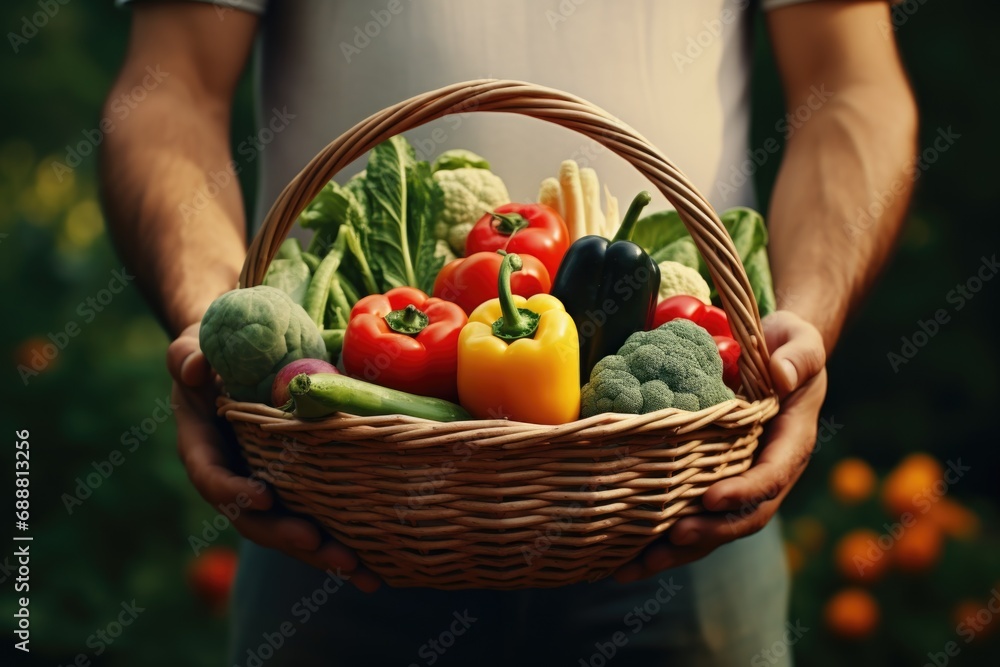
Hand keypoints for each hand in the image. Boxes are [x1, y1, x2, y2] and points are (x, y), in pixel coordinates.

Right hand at [167, 322, 380, 591]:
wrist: (237, 363)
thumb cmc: (213, 353)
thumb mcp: (194, 349)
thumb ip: (189, 358)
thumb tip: (196, 366)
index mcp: (204, 450)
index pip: (214, 478)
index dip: (234, 492)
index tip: (261, 498)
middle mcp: (235, 480)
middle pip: (257, 520)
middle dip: (288, 536)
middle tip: (319, 544)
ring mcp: (268, 490)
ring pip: (292, 531)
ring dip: (324, 555)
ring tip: (360, 571)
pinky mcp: (299, 492)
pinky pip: (320, 521)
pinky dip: (346, 545)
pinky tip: (376, 567)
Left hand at [614, 310, 827, 582]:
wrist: (776, 357)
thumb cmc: (786, 348)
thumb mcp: (800, 343)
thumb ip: (796, 358)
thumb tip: (780, 375)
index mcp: (790, 444)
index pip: (771, 476)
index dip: (744, 491)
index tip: (711, 499)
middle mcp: (767, 473)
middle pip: (741, 517)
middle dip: (707, 533)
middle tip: (671, 539)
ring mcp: (739, 483)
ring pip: (712, 528)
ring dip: (675, 552)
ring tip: (633, 567)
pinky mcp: (713, 484)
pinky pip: (690, 516)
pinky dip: (660, 540)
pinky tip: (622, 556)